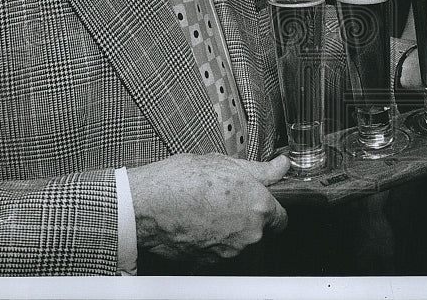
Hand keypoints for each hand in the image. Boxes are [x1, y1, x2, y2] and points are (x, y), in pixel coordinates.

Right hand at [128, 152, 289, 264]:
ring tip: (208, 208)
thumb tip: (282, 166)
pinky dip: (212, 241)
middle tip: (227, 198)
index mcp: (258, 207)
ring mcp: (228, 251)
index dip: (270, 208)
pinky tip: (197, 222)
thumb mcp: (225, 163)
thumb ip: (261, 169)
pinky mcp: (208, 263)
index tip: (259, 201)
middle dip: (248, 216)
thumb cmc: (180, 181)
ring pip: (239, 242)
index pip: (281, 219)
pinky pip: (218, 252)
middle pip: (260, 230)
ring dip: (230, 229)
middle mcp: (248, 234)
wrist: (144, 205)